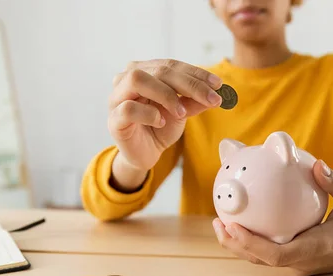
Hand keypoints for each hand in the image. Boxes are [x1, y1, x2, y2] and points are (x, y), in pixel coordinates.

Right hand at [108, 59, 223, 190]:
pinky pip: (129, 108)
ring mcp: (116, 97)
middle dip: (189, 84)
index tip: (218, 85)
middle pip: (159, 70)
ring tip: (182, 112)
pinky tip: (161, 121)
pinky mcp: (113, 119)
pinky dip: (149, 114)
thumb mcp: (182, 112)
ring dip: (166, 94)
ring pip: (138, 80)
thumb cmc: (160, 127)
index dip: (196, 73)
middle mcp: (127, 79)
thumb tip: (217, 91)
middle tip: (212, 98)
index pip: (172, 65)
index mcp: (145, 71)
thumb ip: (195, 100)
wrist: (145, 154)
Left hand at [213, 160, 332, 275]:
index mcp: (316, 250)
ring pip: (262, 259)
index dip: (252, 244)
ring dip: (240, 245)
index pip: (277, 255)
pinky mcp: (295, 261)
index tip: (233, 227)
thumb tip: (316, 164)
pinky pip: (269, 252)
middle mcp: (303, 261)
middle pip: (262, 260)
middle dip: (237, 245)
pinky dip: (252, 241)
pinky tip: (241, 222)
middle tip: (219, 223)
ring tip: (221, 224)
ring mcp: (298, 264)